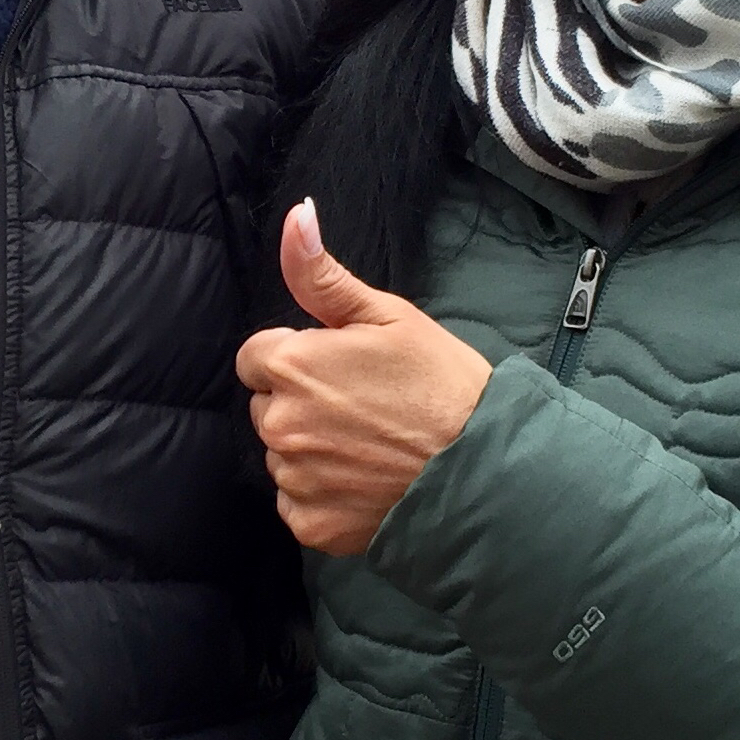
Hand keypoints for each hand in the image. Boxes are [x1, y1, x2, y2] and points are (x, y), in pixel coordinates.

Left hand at [236, 199, 493, 555]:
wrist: (482, 468)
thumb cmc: (440, 383)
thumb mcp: (387, 315)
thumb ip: (322, 273)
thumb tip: (294, 217)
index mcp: (291, 365)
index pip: (257, 357)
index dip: (297, 358)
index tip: (339, 368)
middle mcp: (280, 423)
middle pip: (267, 405)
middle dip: (300, 401)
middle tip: (360, 405)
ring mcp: (294, 478)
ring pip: (282, 453)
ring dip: (310, 448)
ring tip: (368, 443)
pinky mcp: (310, 523)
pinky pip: (296, 501)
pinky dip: (322, 493)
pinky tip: (364, 479)